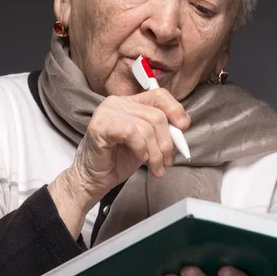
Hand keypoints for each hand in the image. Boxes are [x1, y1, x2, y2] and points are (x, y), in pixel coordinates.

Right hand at [48, 89, 189, 235]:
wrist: (93, 179)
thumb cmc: (118, 160)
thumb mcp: (148, 142)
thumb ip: (162, 130)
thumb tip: (182, 126)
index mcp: (130, 102)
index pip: (159, 95)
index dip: (175, 110)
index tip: (183, 128)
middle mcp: (117, 102)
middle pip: (157, 115)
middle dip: (167, 142)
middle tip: (167, 161)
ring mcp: (106, 112)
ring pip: (147, 128)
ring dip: (156, 153)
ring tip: (155, 167)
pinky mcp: (99, 125)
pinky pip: (132, 133)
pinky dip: (141, 149)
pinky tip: (140, 159)